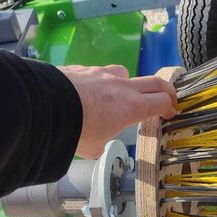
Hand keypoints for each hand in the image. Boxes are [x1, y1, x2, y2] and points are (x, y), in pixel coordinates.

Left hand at [59, 64, 176, 158]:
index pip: (161, 102)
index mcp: (132, 107)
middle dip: (165, 90)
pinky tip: (87, 93)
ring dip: (129, 83)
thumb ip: (100, 146)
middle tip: (167, 97)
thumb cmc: (76, 131)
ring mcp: (103, 74)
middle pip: (154, 82)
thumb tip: (98, 147)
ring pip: (125, 73)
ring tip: (120, 95)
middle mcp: (122, 87)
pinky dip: (101, 82)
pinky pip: (99, 73)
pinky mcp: (83, 68)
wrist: (46, 105)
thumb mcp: (92, 148)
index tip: (170, 113)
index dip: (169, 107)